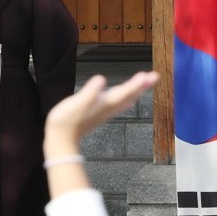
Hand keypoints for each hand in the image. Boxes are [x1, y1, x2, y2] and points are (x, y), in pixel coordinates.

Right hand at [44, 71, 158, 157]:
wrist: (60, 140)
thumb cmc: (65, 121)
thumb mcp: (75, 104)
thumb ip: (89, 93)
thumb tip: (100, 80)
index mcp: (103, 104)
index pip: (123, 92)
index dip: (135, 84)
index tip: (148, 75)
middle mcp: (107, 108)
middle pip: (128, 95)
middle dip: (141, 85)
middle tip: (155, 76)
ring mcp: (104, 111)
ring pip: (125, 100)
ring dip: (136, 91)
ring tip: (146, 82)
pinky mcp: (99, 113)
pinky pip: (118, 105)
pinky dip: (126, 99)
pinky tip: (129, 100)